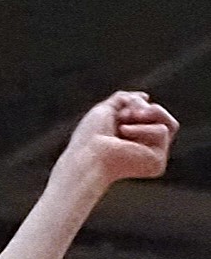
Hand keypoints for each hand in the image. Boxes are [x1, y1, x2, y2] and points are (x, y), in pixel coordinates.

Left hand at [56, 89, 177, 190]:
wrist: (88, 154)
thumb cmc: (90, 137)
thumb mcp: (108, 109)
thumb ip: (126, 100)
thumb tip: (145, 96)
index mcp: (135, 139)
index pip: (152, 114)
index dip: (137, 105)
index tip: (119, 113)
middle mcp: (146, 149)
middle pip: (166, 118)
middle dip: (145, 108)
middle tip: (126, 114)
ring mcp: (153, 156)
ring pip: (169, 123)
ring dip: (142, 118)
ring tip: (123, 128)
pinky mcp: (157, 162)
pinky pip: (162, 131)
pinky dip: (143, 129)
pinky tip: (126, 139)